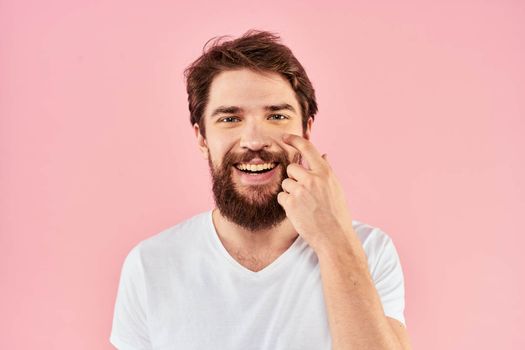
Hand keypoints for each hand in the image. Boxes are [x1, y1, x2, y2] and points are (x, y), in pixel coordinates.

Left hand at [277, 133, 354, 251]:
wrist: (334, 237)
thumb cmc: (336, 213)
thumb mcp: (336, 188)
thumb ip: (327, 171)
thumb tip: (324, 155)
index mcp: (325, 173)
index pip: (307, 148)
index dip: (294, 139)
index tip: (285, 137)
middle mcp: (313, 179)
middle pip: (292, 168)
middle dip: (294, 178)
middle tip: (304, 193)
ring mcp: (301, 190)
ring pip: (285, 183)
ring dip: (290, 192)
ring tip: (304, 205)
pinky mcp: (291, 203)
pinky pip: (281, 197)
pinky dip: (287, 204)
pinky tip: (299, 212)